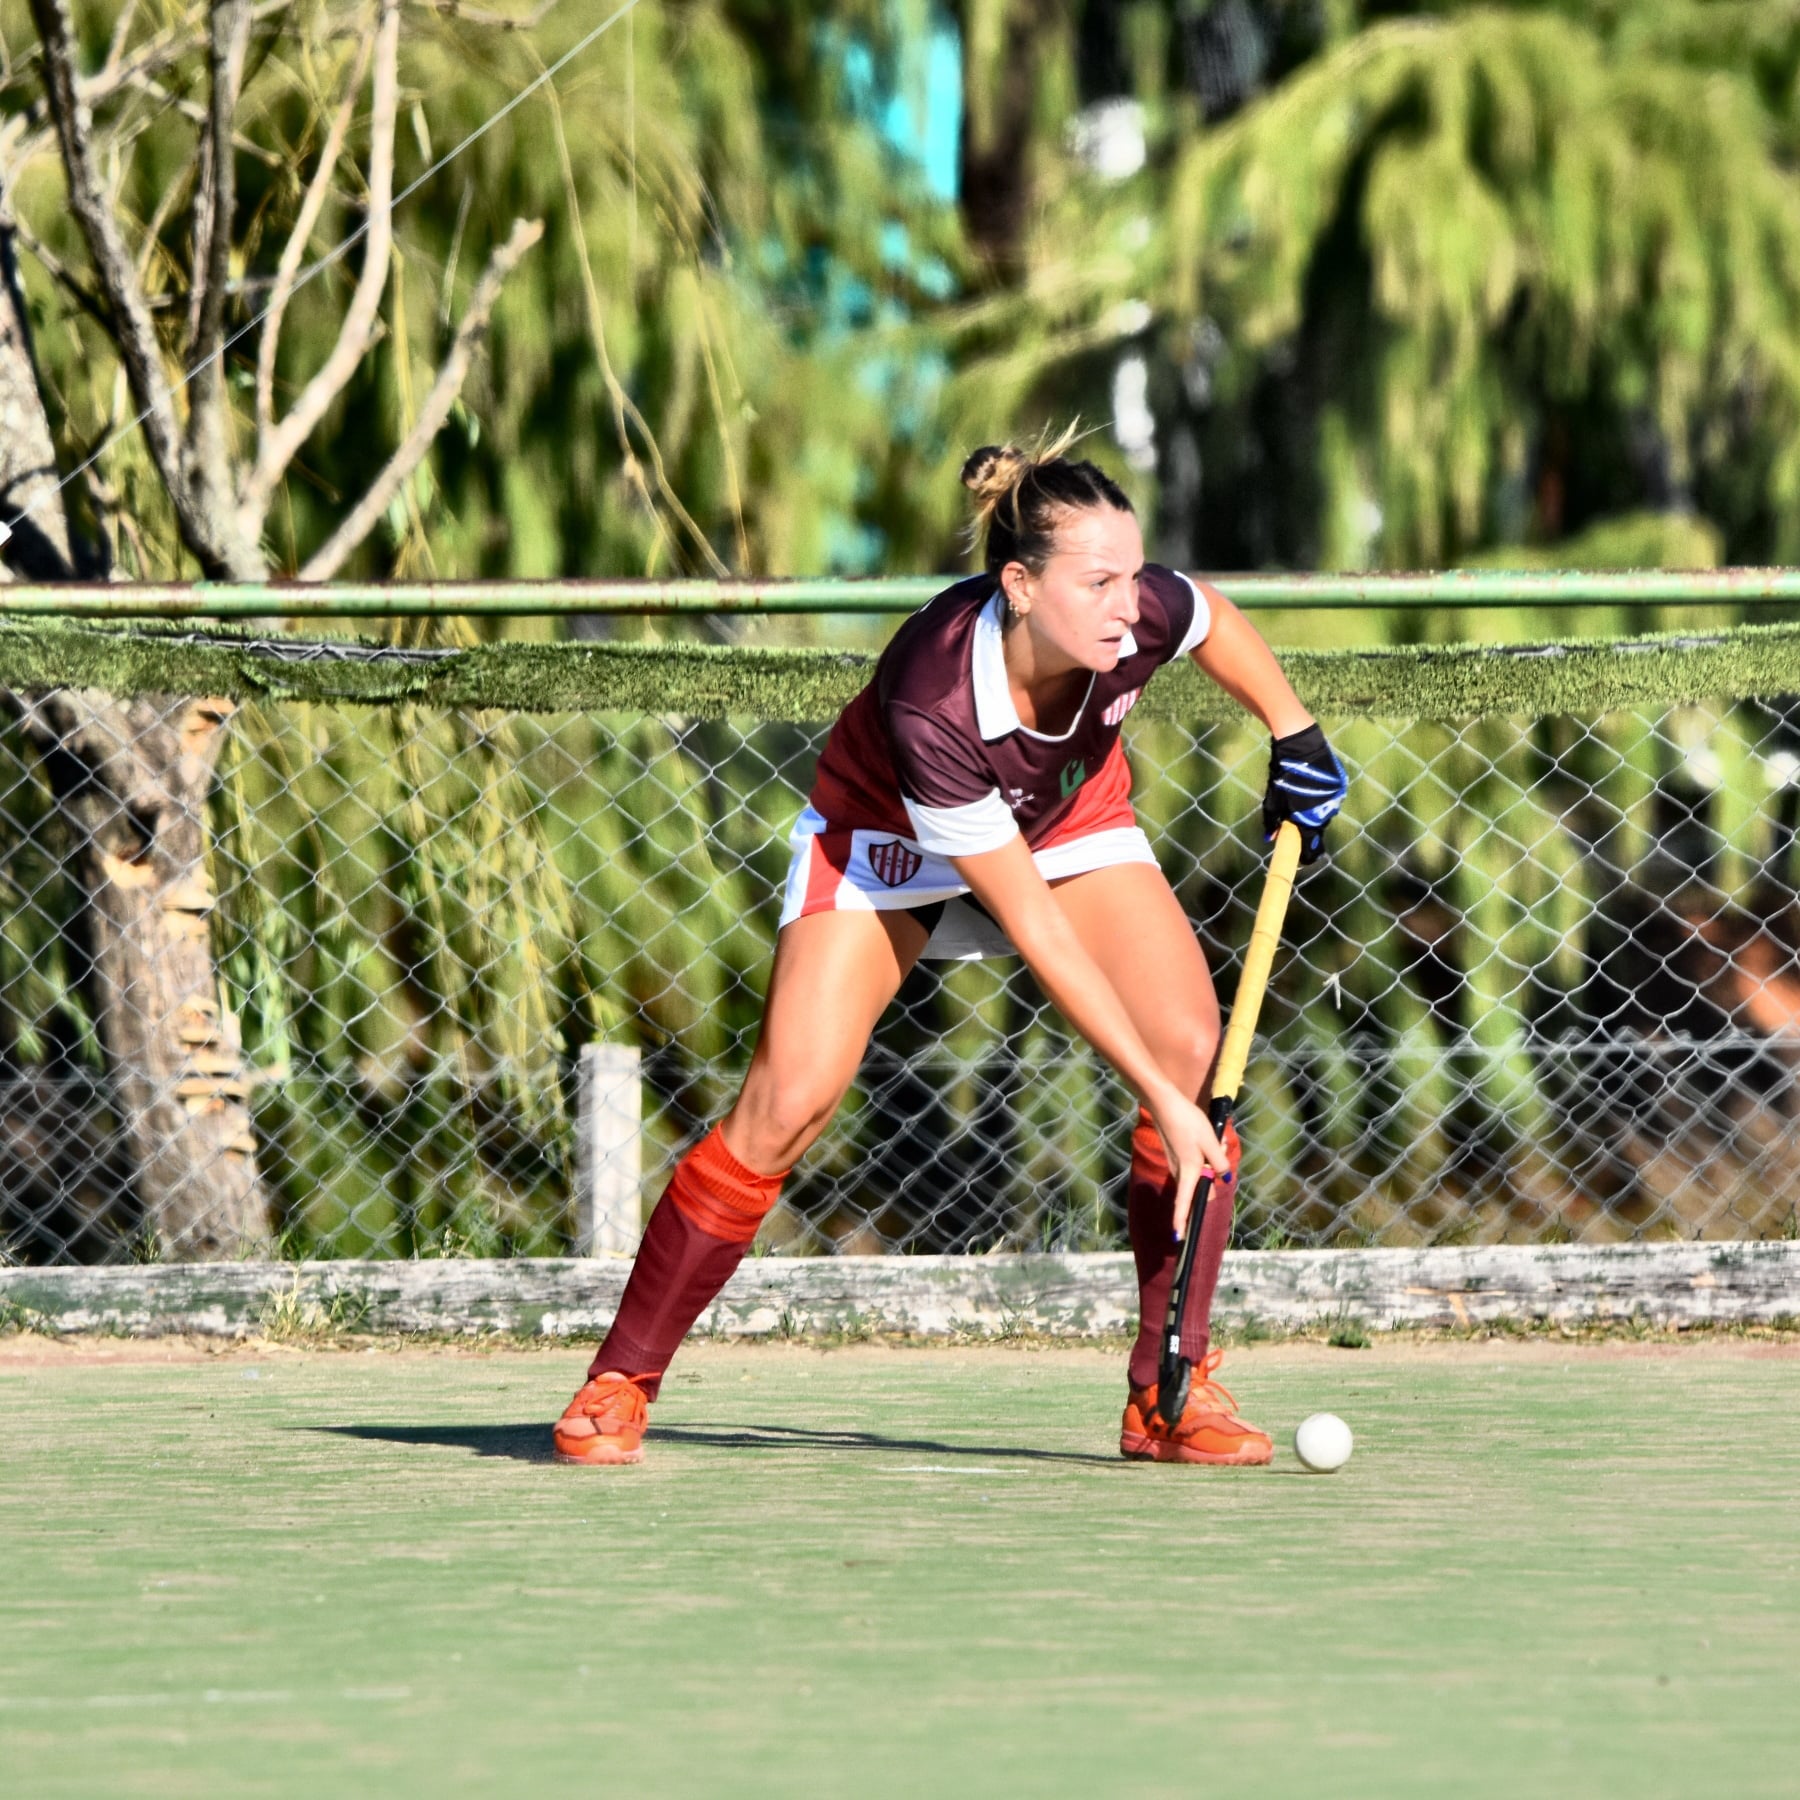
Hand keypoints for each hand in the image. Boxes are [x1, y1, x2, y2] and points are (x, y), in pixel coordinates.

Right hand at [1146, 1086, 1232, 1240]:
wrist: (1164, 1103)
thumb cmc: (1188, 1122)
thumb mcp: (1210, 1140)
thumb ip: (1220, 1161)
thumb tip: (1224, 1179)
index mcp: (1189, 1171)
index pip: (1184, 1203)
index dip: (1181, 1221)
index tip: (1178, 1238)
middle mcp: (1180, 1171)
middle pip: (1200, 1186)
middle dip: (1214, 1177)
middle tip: (1221, 1146)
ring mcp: (1176, 1163)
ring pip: (1198, 1173)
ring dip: (1211, 1162)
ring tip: (1217, 1137)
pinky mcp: (1175, 1154)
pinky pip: (1194, 1163)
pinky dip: (1205, 1155)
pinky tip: (1209, 1136)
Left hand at [1263, 722, 1347, 863]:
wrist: (1302, 745)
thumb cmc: (1283, 773)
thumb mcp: (1274, 799)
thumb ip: (1272, 821)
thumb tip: (1270, 838)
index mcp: (1310, 819)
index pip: (1312, 847)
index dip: (1306, 854)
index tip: (1301, 856)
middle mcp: (1327, 812)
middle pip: (1318, 827)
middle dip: (1307, 825)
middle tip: (1294, 815)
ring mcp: (1336, 797)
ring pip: (1325, 811)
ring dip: (1315, 809)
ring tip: (1302, 795)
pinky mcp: (1341, 784)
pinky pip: (1331, 797)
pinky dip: (1322, 796)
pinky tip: (1311, 785)